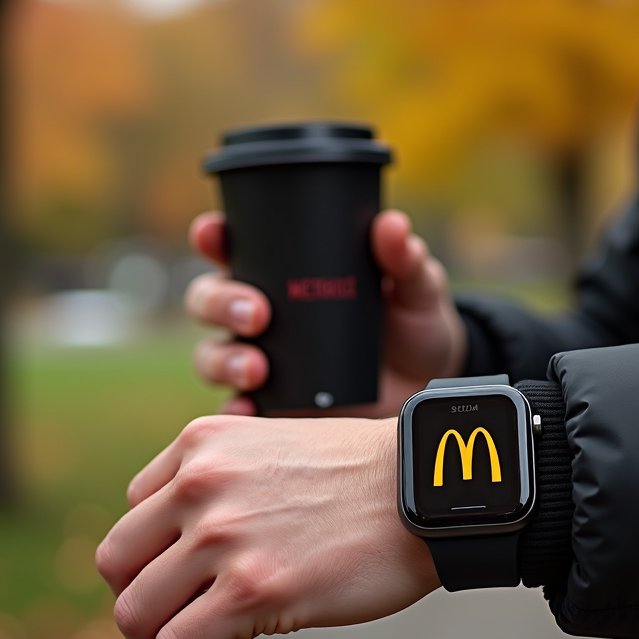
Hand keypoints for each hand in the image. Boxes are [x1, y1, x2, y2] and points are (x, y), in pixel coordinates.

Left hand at [96, 414, 439, 638]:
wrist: (434, 489)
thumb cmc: (370, 482)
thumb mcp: (276, 457)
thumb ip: (226, 491)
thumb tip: (195, 566)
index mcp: (202, 444)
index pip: (135, 523)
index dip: (151, 577)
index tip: (186, 609)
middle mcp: (199, 481)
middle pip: (120, 571)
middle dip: (141, 627)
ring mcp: (222, 532)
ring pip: (136, 619)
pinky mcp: (252, 585)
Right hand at [185, 210, 467, 416]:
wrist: (428, 383)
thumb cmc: (412, 320)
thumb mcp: (415, 287)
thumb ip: (404, 259)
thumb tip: (393, 226)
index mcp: (284, 269)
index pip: (234, 244)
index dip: (212, 236)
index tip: (212, 233)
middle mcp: (261, 312)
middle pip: (210, 300)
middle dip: (221, 303)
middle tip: (257, 314)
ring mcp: (262, 359)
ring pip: (214, 355)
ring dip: (224, 360)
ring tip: (257, 369)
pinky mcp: (273, 405)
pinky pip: (237, 409)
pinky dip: (235, 411)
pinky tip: (248, 412)